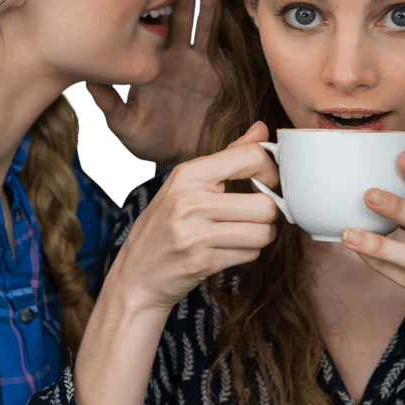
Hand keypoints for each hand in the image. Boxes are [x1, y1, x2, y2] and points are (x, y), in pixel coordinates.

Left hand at [87, 0, 221, 169]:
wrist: (185, 158)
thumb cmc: (151, 143)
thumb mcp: (125, 125)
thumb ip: (110, 105)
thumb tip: (88, 83)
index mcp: (147, 63)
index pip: (143, 27)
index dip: (141, 4)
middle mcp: (170, 55)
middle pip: (172, 14)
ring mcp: (194, 60)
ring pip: (197, 19)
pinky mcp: (215, 68)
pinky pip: (220, 38)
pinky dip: (223, 17)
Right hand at [106, 121, 278, 313]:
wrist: (135, 274)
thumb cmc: (164, 226)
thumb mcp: (187, 184)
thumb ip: (228, 156)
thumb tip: (261, 129)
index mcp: (187, 174)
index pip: (249, 156)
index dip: (270, 170)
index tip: (267, 182)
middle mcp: (189, 201)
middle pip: (265, 204)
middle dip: (268, 213)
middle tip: (255, 215)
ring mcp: (194, 234)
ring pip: (263, 232)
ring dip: (261, 236)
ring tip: (244, 233)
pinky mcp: (201, 262)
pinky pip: (250, 254)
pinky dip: (247, 253)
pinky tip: (230, 250)